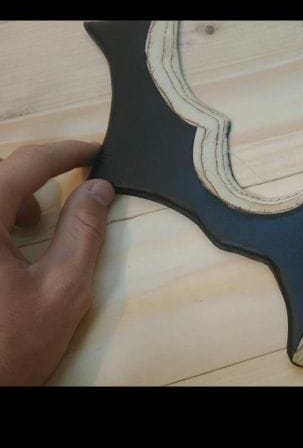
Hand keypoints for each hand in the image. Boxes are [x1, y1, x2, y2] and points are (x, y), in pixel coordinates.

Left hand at [0, 141, 113, 384]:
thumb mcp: (62, 289)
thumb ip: (83, 231)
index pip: (25, 163)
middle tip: (69, 196)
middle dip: (36, 179)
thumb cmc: (10, 345)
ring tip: (29, 230)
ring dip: (10, 198)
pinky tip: (2, 247)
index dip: (66, 151)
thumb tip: (98, 187)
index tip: (96, 151)